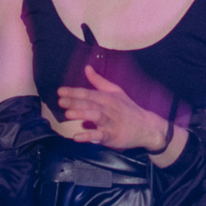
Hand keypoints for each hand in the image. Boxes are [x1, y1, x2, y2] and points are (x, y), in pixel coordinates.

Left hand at [54, 65, 170, 152]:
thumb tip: (86, 68)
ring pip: (96, 117)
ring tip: (68, 114)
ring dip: (82, 115)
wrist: (146, 127)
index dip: (74, 92)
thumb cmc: (128, 109)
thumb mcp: (115, 91)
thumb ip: (98, 81)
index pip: (88, 93)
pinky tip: (77, 137)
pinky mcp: (113, 136)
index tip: (60, 91)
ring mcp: (111, 123)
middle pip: (90, 104)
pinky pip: (100, 136)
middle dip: (75, 102)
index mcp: (107, 97)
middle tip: (60, 101)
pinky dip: (89, 136)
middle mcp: (109, 108)